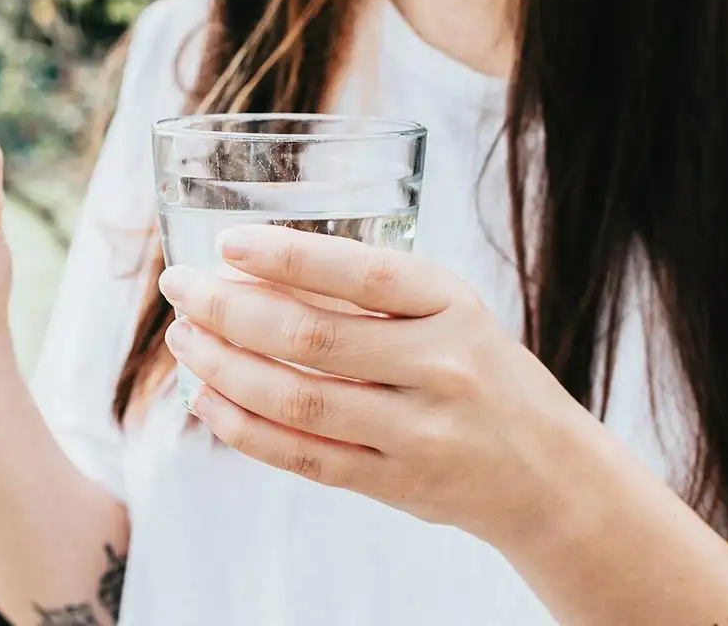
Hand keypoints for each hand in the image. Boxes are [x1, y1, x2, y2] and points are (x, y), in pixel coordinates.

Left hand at [157, 225, 599, 548]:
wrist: (547, 472)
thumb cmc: (480, 372)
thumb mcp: (449, 312)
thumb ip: (368, 297)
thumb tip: (251, 274)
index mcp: (452, 305)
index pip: (361, 274)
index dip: (287, 257)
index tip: (226, 244)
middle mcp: (440, 366)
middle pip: (312, 339)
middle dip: (229, 310)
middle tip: (180, 287)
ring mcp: (419, 431)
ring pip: (298, 401)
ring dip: (224, 368)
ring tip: (184, 340)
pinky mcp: (394, 483)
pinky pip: (303, 457)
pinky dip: (244, 429)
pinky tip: (206, 401)